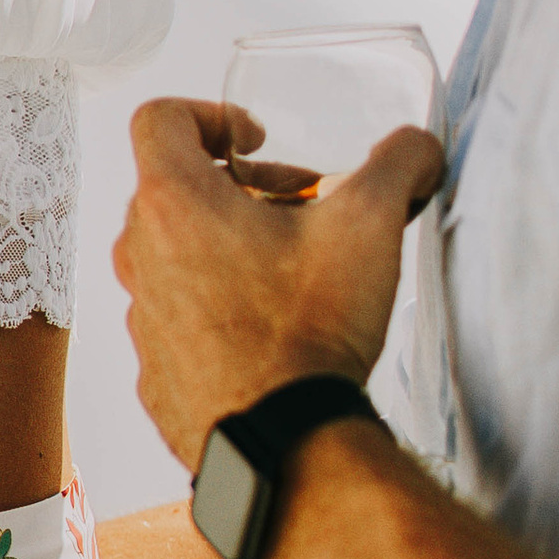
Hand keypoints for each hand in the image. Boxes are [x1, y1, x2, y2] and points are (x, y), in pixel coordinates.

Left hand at [112, 98, 444, 475]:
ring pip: (173, 256)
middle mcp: (140, 257)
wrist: (283, 444)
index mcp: (174, 205)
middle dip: (238, 188)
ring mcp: (142, 319)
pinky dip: (219, 308)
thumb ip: (398, 165)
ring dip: (227, 247)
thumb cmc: (308, 332)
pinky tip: (275, 330)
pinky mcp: (155, 372)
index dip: (211, 113)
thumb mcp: (370, 226)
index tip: (255, 142)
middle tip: (297, 207)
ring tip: (292, 270)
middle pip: (173, 190)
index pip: (160, 119)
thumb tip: (417, 148)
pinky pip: (180, 319)